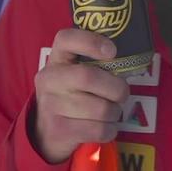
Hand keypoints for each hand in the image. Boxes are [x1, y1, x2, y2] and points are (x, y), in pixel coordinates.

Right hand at [32, 28, 129, 162]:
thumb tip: (126, 63)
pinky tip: (105, 126)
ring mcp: (52, 105)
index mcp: (56, 60)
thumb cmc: (70, 95)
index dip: (91, 41)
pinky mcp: (60, 130)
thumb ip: (94, 64)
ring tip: (110, 111)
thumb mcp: (73, 74)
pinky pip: (99, 129)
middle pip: (88, 77)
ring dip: (115, 112)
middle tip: (122, 93)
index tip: (112, 51)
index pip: (66, 39)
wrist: (45, 132)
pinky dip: (110, 129)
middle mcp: (50, 79)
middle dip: (116, 87)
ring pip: (100, 108)